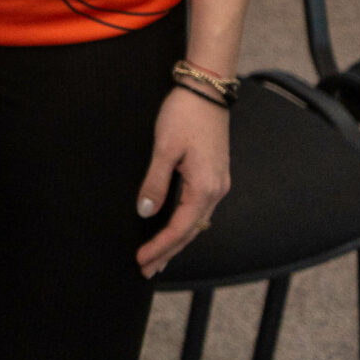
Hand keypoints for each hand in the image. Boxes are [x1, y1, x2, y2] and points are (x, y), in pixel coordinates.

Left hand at [135, 86, 231, 278]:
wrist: (207, 89)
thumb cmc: (184, 114)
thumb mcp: (164, 149)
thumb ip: (155, 183)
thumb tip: (146, 212)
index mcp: (205, 188)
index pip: (179, 228)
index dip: (160, 247)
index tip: (141, 260)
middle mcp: (216, 190)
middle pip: (191, 232)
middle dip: (168, 252)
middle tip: (147, 270)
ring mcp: (218, 183)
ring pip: (196, 222)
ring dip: (177, 241)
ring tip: (158, 258)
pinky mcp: (214, 175)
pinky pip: (199, 209)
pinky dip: (185, 224)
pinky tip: (174, 229)